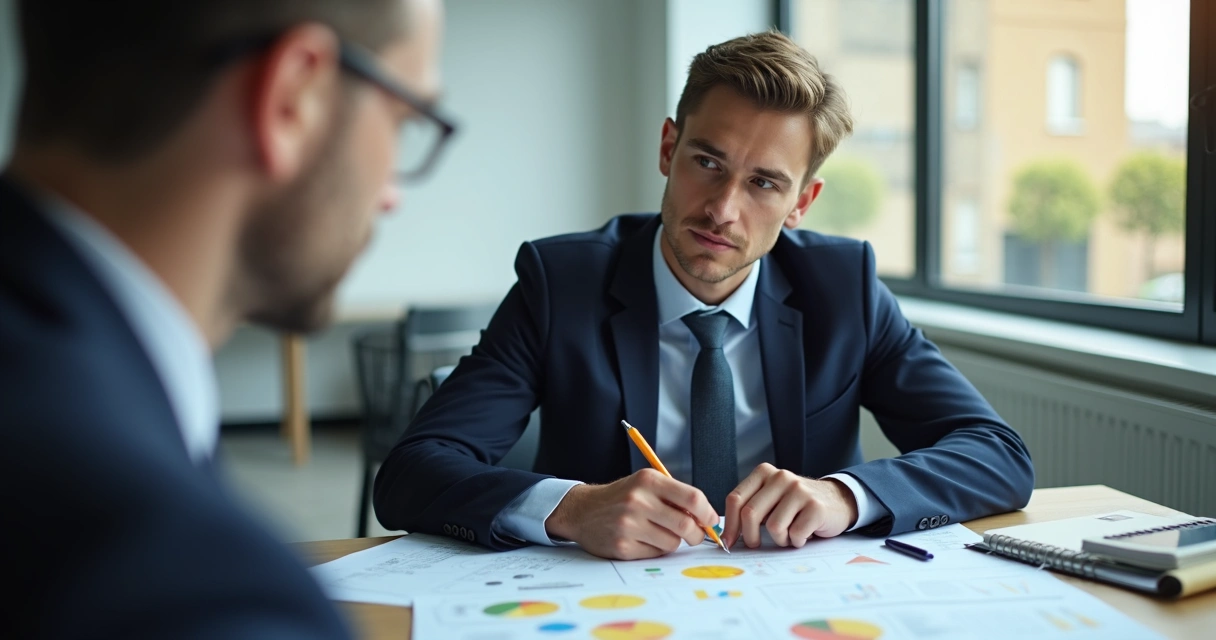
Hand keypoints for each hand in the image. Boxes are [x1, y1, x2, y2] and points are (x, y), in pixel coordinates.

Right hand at [544, 469, 718, 559]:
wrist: (582, 510)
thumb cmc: (620, 497)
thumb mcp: (645, 484)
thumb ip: (674, 496)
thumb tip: (707, 517)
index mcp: (648, 480)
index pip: (692, 498)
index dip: (708, 513)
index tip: (711, 520)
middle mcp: (638, 500)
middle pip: (686, 525)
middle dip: (697, 534)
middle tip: (695, 535)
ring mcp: (629, 524)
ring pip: (673, 542)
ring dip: (673, 542)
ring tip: (658, 533)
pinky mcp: (623, 546)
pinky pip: (655, 554)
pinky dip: (656, 549)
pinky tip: (643, 540)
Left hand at [722, 463, 857, 549]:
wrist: (837, 500)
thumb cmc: (796, 505)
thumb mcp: (771, 498)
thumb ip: (751, 508)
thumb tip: (727, 536)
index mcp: (764, 473)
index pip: (736, 499)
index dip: (729, 524)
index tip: (728, 541)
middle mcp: (781, 477)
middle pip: (750, 514)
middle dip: (750, 536)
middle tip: (755, 544)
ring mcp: (799, 491)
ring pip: (774, 527)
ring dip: (780, 539)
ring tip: (789, 534)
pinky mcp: (815, 507)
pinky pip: (795, 534)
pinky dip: (796, 541)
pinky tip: (803, 534)